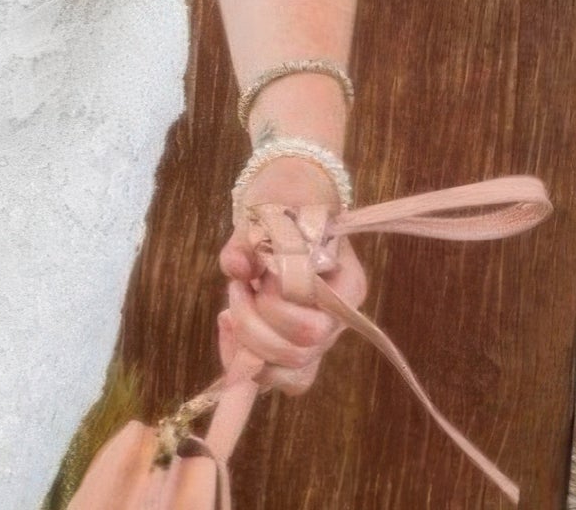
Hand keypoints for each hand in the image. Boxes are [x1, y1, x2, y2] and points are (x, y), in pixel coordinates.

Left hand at [215, 153, 366, 396]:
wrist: (292, 200)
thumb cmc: (285, 202)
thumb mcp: (267, 209)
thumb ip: (248, 239)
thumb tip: (236, 266)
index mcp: (347, 283)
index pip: (314, 320)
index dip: (274, 305)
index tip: (255, 273)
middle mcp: (340, 318)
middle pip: (302, 351)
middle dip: (256, 326)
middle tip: (238, 289)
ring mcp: (320, 337)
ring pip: (292, 373)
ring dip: (250, 346)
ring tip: (231, 310)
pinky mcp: (295, 347)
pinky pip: (277, 376)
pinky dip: (245, 361)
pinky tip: (228, 327)